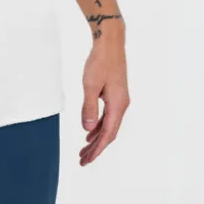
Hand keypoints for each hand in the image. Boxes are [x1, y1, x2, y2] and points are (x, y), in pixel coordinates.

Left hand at [79, 29, 128, 164]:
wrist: (110, 44)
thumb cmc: (100, 62)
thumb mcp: (90, 86)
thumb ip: (89, 108)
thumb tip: (87, 130)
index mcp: (118, 105)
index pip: (107, 134)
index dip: (97, 149)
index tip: (87, 160)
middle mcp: (121, 105)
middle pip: (109, 134)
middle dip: (96, 148)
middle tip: (82, 160)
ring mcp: (119, 100)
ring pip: (108, 126)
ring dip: (96, 139)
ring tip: (84, 150)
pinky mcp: (115, 95)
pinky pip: (107, 117)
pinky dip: (98, 127)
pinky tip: (90, 132)